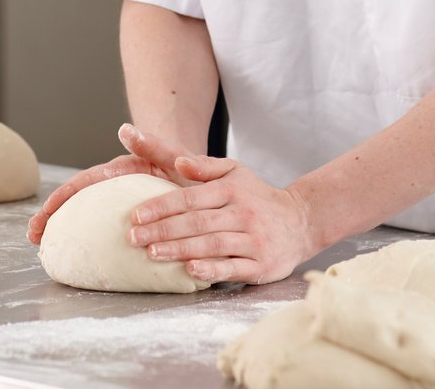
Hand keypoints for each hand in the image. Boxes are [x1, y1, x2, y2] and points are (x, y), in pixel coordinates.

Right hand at [26, 123, 194, 244]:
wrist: (199, 176)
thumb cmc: (184, 164)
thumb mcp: (171, 154)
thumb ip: (153, 144)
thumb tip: (126, 129)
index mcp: (120, 171)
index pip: (86, 181)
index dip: (63, 196)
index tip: (44, 212)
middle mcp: (115, 187)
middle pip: (78, 200)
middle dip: (52, 215)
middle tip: (33, 235)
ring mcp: (120, 205)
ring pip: (86, 216)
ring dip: (63, 229)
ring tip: (43, 246)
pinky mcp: (130, 221)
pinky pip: (105, 231)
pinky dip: (88, 241)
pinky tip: (77, 257)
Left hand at [125, 132, 317, 284]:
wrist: (301, 221)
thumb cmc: (257, 196)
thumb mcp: (235, 171)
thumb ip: (204, 166)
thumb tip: (178, 161)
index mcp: (231, 189)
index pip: (190, 197)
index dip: (162, 206)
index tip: (136, 216)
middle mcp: (242, 213)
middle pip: (197, 222)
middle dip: (163, 230)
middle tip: (134, 238)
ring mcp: (254, 239)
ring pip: (213, 245)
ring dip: (180, 250)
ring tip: (152, 254)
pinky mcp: (262, 264)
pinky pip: (234, 267)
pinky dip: (212, 270)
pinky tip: (191, 271)